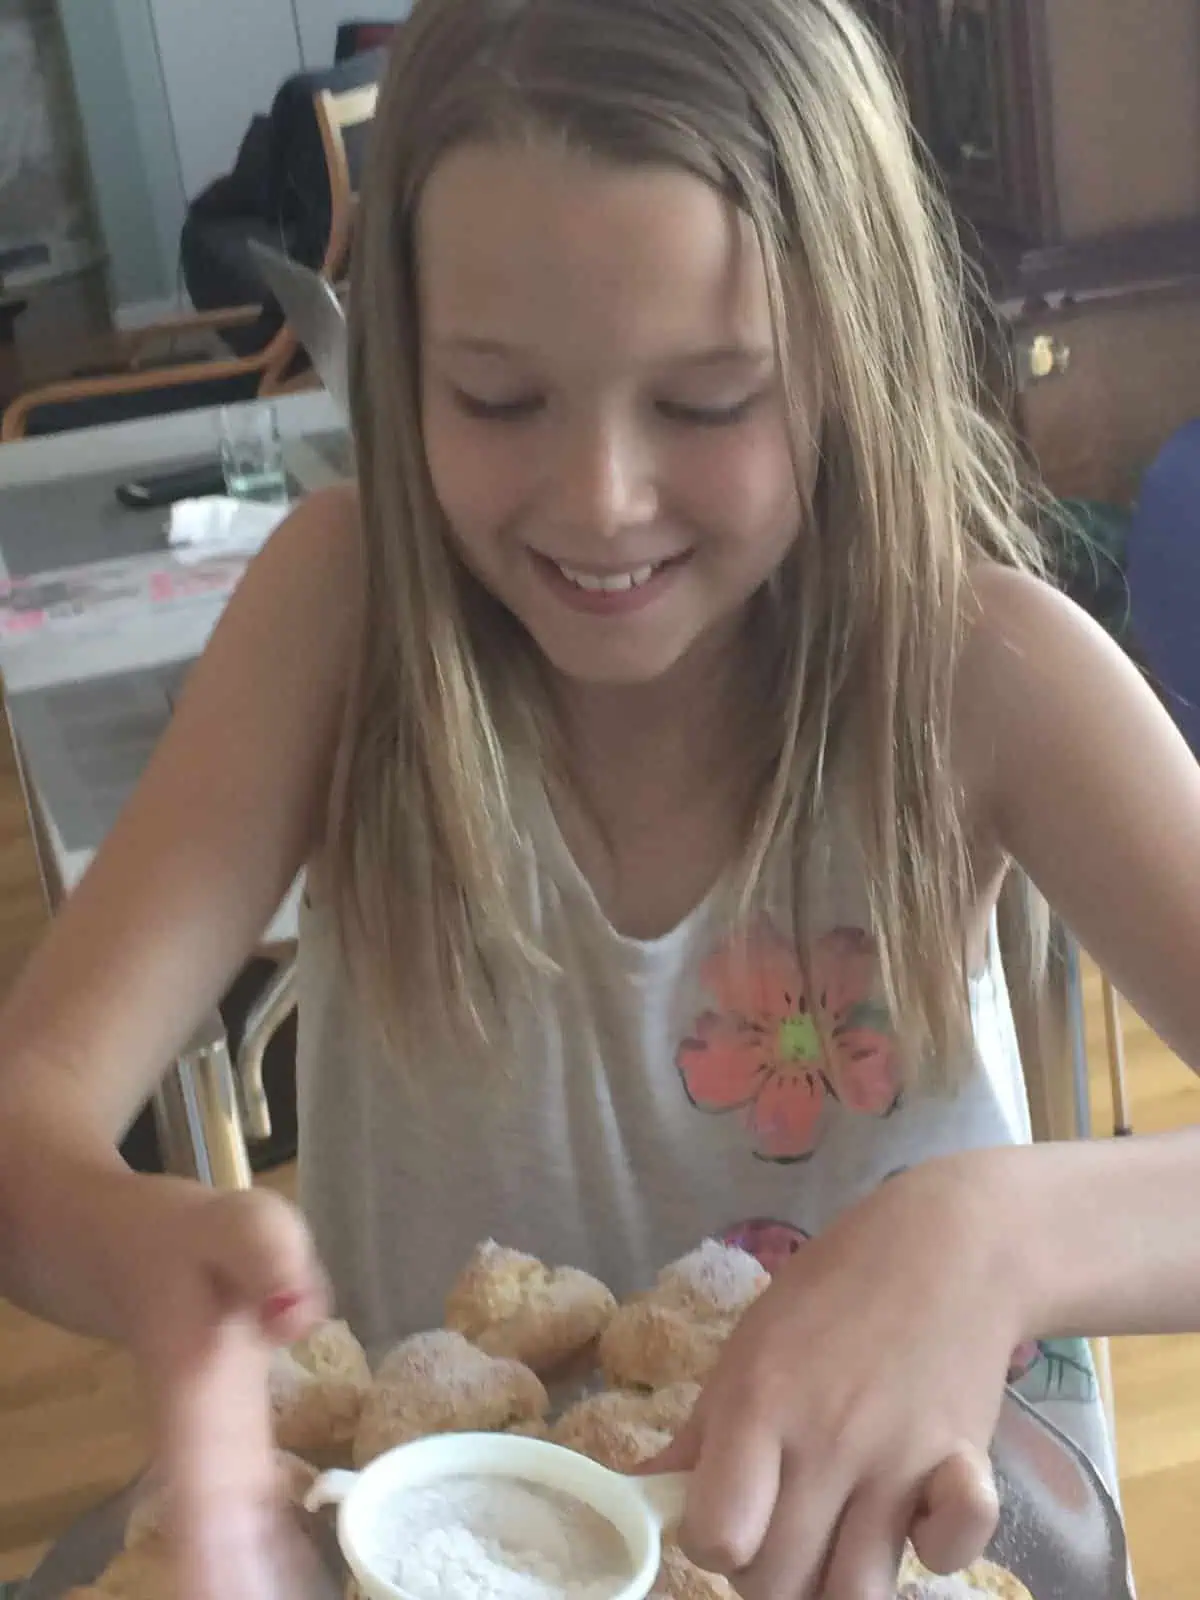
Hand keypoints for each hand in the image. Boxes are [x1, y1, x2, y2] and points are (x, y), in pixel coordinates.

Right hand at [125, 1188, 329, 1599]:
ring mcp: (207, 1444)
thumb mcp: (237, 1224)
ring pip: (227, 1531)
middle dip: (233, 1579)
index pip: (202, 1487)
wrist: (130, 1248)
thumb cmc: (191, 1238)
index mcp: (197, 1388)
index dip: (211, 1552)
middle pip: (215, 1530)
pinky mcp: (223, 1443)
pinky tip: (282, 1584)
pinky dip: (257, 1552)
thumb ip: (268, 1257)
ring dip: (247, 1574)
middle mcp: (198, 1432)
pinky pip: (242, 1512)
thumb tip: (297, 1317)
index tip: (226, 1598)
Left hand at [654, 1159, 1021, 1598]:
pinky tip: (915, 1515)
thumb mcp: (747, 1349)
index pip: (717, 1539)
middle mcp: (828, 1442)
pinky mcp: (968, 1466)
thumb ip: (700, 1437)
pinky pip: (951, 1553)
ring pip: (856, 1596)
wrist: (941, 1245)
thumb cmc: (829, 1292)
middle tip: (776, 1525)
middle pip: (778, 1585)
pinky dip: (934, 1551)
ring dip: (836, 1582)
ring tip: (834, 1537)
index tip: (723, 1512)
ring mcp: (901, 1459)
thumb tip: (637, 1498)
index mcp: (760, 1405)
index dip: (711, 1541)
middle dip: (764, 1572)